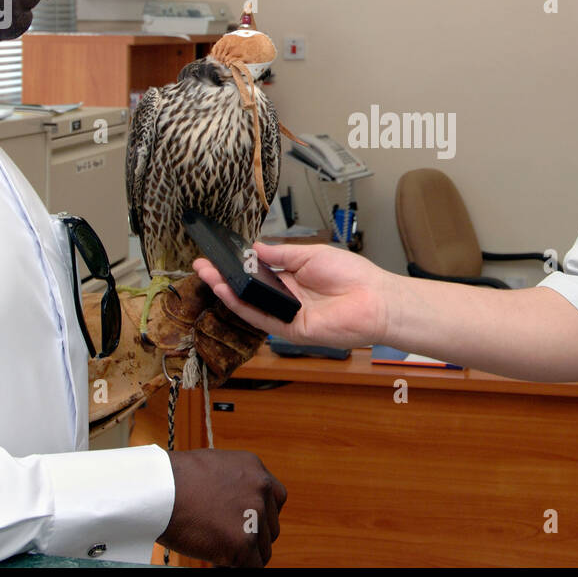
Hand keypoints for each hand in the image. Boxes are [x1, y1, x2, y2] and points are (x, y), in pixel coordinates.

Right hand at [156, 449, 286, 566]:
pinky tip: (217, 564)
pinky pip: (252, 566)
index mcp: (255, 470)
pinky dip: (237, 568)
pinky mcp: (243, 542)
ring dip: (245, 554)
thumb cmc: (173, 480)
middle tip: (228, 541)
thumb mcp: (214, 468)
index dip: (262, 516)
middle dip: (253, 536)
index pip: (276, 499)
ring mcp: (254, 516)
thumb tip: (235, 506)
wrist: (158, 490)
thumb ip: (233, 485)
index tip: (247, 525)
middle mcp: (261, 489)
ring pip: (263, 549)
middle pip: (271, 526)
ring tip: (219, 552)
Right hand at [193, 242, 390, 347]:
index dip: (236, 267)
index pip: (257, 274)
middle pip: (248, 291)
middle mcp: (287, 299)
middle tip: (202, 266)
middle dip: (224, 279)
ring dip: (227, 292)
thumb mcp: (310, 254)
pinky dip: (243, 307)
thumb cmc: (351, 275)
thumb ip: (281, 253)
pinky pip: (262, 319)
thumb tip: (256, 247)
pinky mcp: (291, 330)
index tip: (218, 256)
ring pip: (250, 306)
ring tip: (208, 277)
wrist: (375, 298)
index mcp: (292, 280)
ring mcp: (287, 315)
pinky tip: (227, 292)